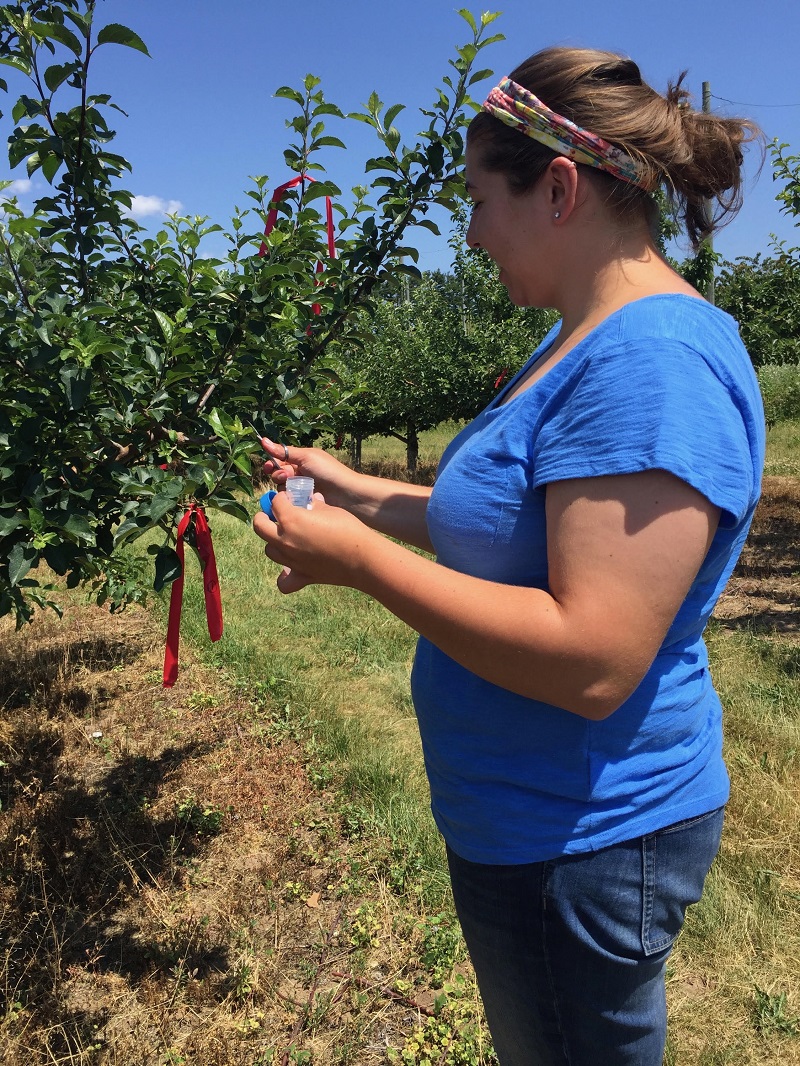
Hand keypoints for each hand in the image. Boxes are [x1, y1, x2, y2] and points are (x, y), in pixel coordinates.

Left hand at [252, 490, 371, 593]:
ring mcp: (291, 560)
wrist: (362, 557)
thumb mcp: (329, 509)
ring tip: (286, 537)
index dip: (282, 498)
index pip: (276, 503)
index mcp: (291, 519)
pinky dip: (284, 576)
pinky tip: (291, 568)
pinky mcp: (302, 576)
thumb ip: (313, 506)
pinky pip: (284, 581)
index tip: (289, 498)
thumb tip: (309, 502)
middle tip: (274, 514)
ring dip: (273, 541)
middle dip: (264, 517)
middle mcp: (285, 540)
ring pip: (269, 550)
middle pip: (260, 526)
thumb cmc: (348, 529)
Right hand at [257, 437, 357, 508]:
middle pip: (278, 474)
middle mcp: (300, 473)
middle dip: (279, 475)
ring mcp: (301, 488)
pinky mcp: (303, 501)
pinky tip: (297, 498)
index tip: (267, 467)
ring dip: (285, 486)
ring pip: (282, 487)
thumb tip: (263, 440)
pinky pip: (290, 499)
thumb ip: (284, 451)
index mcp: (301, 459)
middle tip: (287, 477)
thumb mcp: (306, 457)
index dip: (272, 463)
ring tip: (295, 487)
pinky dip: (291, 498)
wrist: (345, 493)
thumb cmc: (328, 471)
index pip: (279, 460)